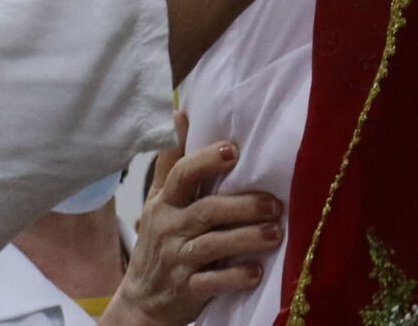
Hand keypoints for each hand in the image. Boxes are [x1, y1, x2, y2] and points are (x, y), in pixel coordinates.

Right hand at [105, 128, 280, 325]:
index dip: (206, 161)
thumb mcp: (159, 201)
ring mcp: (178, 260)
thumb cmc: (159, 240)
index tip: (233, 150)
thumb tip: (180, 115)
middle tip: (274, 203)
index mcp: (166, 203)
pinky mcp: (187, 290)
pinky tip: (256, 272)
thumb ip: (172, 162)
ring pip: (212, 246)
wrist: (142, 300)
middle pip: (206, 211)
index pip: (182, 175)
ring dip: (246, 238)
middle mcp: (171, 228)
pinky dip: (234, 278)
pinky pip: (211, 283)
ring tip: (275, 233)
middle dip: (242, 206)